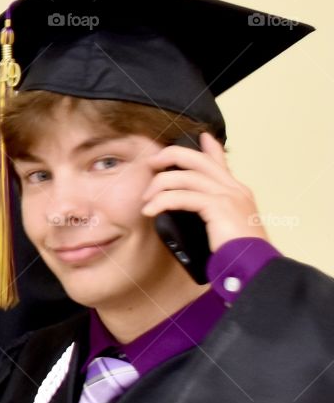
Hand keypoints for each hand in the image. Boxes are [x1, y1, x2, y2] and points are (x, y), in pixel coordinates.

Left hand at [141, 133, 268, 251]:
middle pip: (198, 159)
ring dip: (159, 185)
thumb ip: (213, 216)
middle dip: (171, 156)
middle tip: (152, 162)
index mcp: (237, 192)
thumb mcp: (224, 229)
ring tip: (146, 199)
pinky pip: (182, 196)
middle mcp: (235, 188)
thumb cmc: (238, 254)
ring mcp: (228, 195)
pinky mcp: (218, 206)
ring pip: (185, 176)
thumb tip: (196, 214)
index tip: (201, 136)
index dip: (211, 147)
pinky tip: (150, 210)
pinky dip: (162, 201)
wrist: (255, 266)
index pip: (220, 162)